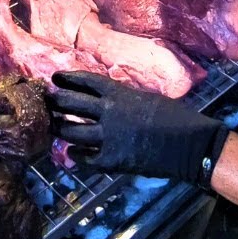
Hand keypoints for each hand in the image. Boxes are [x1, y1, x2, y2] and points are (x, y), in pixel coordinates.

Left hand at [49, 71, 229, 187]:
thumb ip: (124, 98)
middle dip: (55, 102)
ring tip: (53, 127)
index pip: (86, 81)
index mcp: (120, 94)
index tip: (55, 78)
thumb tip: (106, 100)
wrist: (191, 145)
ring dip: (60, 129)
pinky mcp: (113, 160)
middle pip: (71, 104)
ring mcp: (109, 137)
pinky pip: (85, 158)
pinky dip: (76, 156)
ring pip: (72, 132)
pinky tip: (71, 154)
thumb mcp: (147, 98)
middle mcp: (109, 112)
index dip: (68, 78)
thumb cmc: (176, 117)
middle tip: (46, 102)